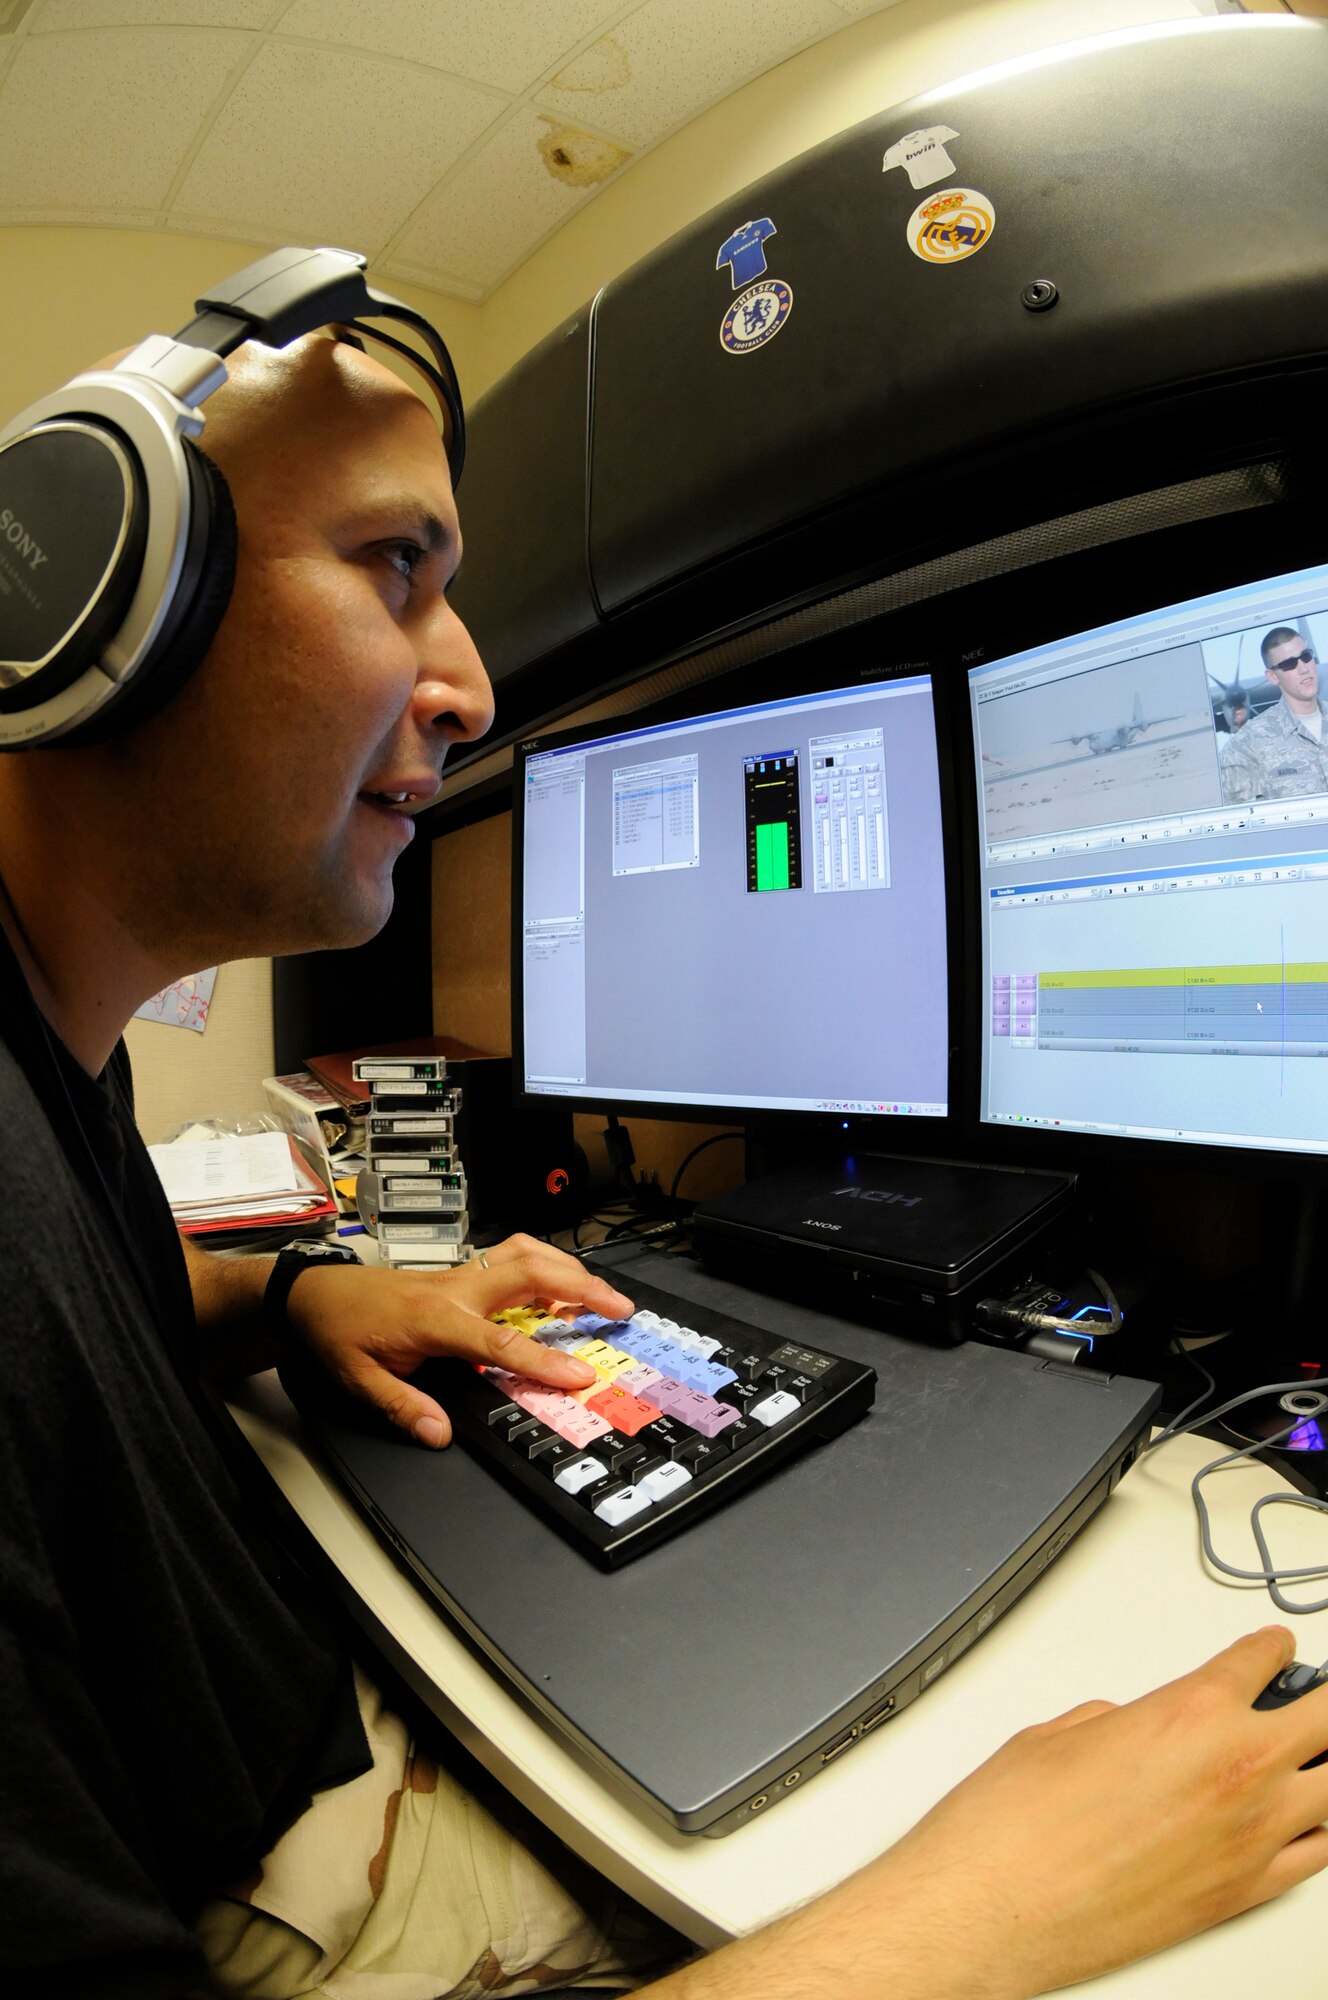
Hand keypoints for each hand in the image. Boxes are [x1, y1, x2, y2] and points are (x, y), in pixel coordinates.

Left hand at [284, 1233, 632, 1446]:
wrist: (314, 1292)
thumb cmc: (337, 1332)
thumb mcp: (358, 1380)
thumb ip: (403, 1406)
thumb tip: (440, 1435)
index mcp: (434, 1319)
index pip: (499, 1343)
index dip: (542, 1361)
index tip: (580, 1375)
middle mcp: (455, 1289)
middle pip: (530, 1272)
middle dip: (581, 1287)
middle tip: (621, 1309)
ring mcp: (461, 1275)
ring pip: (526, 1253)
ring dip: (569, 1268)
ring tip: (603, 1293)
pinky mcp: (461, 1272)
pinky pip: (512, 1256)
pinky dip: (546, 1264)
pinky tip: (561, 1286)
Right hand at [842, 1624, 1327, 1998]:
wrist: (994, 1907)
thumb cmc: (1013, 1825)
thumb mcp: (1060, 1734)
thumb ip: (1117, 1719)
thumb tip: (1134, 1727)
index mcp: (1188, 1712)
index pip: (1258, 1662)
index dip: (1271, 1648)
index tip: (1274, 1648)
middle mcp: (1234, 1772)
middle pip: (1323, 1717)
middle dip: (1319, 1697)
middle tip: (1311, 1691)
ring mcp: (1248, 1839)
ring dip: (1324, 1764)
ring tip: (1314, 1753)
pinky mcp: (1242, 1896)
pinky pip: (1316, 1858)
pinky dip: (1318, 1832)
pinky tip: (1310, 1822)